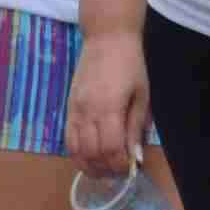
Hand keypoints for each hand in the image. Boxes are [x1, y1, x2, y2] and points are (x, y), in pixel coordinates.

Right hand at [65, 28, 152, 178]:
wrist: (106, 38)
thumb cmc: (130, 64)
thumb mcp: (141, 95)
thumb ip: (135, 127)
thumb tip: (134, 155)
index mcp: (109, 108)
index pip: (111, 149)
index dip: (120, 164)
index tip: (131, 168)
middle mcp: (88, 112)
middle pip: (92, 153)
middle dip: (107, 168)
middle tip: (119, 171)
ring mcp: (75, 109)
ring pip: (76, 149)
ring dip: (89, 165)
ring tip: (103, 169)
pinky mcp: (69, 107)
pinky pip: (67, 137)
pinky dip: (77, 152)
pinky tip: (88, 157)